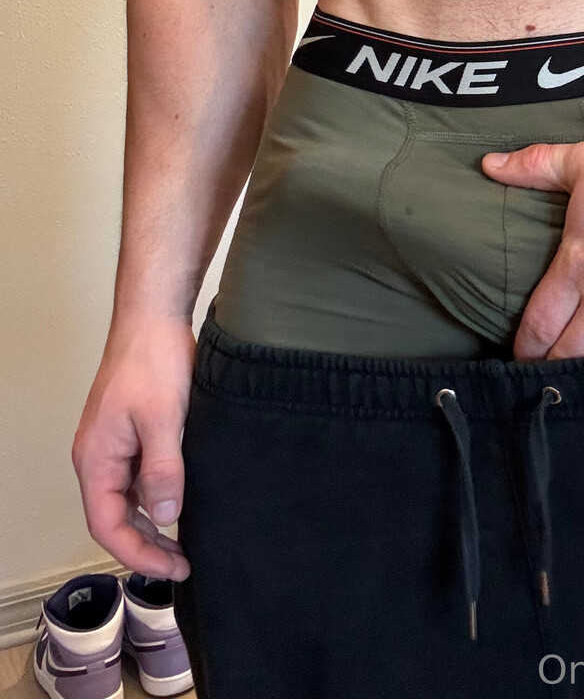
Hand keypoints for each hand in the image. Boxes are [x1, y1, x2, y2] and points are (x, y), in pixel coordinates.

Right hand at [72, 315, 195, 581]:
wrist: (155, 317)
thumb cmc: (153, 360)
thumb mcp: (162, 419)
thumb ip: (162, 470)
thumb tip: (164, 516)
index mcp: (96, 458)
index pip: (107, 526)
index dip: (138, 554)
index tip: (173, 568)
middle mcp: (99, 456)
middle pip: (114, 517)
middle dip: (147, 545)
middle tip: (184, 562)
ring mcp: (115, 443)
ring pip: (128, 498)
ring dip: (152, 522)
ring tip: (185, 542)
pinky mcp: (132, 431)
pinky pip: (139, 476)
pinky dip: (157, 495)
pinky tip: (182, 501)